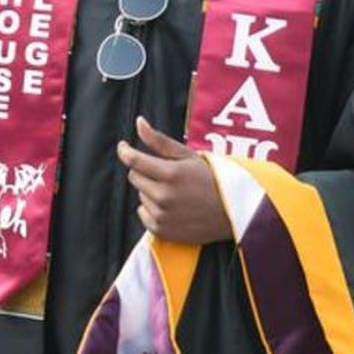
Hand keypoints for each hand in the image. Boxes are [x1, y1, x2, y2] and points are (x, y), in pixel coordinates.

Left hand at [115, 117, 229, 245]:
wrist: (230, 212)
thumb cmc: (211, 180)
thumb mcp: (188, 156)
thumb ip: (159, 140)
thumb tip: (139, 122)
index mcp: (171, 174)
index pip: (134, 160)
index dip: (125, 151)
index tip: (123, 147)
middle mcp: (164, 196)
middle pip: (134, 177)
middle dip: (144, 172)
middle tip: (164, 173)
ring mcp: (162, 215)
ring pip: (140, 195)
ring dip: (150, 191)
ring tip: (174, 192)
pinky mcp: (162, 231)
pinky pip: (143, 214)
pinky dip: (151, 209)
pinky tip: (170, 207)